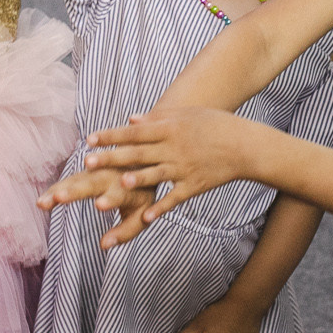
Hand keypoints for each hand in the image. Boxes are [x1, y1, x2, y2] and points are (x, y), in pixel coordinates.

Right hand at [38, 167, 155, 250]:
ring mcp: (95, 172)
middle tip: (60, 198)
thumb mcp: (141, 216)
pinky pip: (67, 182)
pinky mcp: (83, 173)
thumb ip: (125, 232)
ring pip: (76, 181)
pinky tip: (41, 202)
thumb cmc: (140, 198)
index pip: (120, 194)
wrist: (140, 164)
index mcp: (129, 187)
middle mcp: (111, 176)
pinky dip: (54, 191)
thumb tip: (104, 246)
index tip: (100, 205)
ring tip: (44, 203)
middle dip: (75, 191)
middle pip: (92, 184)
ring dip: (60, 190)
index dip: (111, 199)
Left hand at [81, 108, 249, 223]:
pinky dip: (161, 208)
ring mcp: (184, 168)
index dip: (112, 136)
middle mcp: (175, 148)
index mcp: (171, 128)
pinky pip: (175, 198)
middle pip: (138, 153)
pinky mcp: (194, 185)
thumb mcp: (187, 115)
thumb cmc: (215, 126)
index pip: (135, 132)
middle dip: (112, 158)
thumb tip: (130, 120)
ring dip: (136, 180)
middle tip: (88, 163)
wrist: (245, 146)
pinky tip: (146, 218)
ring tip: (118, 184)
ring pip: (155, 175)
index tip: (89, 140)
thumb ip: (157, 118)